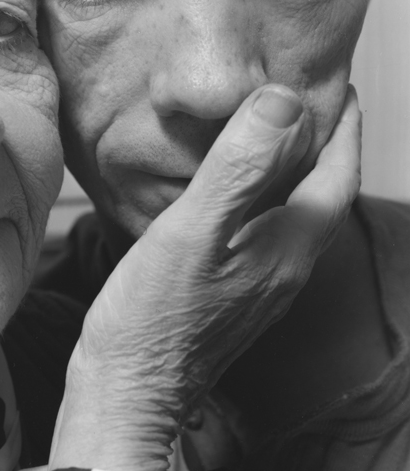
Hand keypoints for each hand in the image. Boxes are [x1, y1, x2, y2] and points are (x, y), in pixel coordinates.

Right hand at [51, 85, 360, 470]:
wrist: (129, 386)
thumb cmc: (154, 317)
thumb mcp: (194, 231)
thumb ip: (238, 168)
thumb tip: (281, 101)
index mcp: (287, 248)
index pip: (336, 174)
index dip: (342, 126)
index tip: (337, 84)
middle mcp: (283, 267)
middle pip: (320, 192)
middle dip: (320, 142)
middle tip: (306, 96)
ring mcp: (257, 283)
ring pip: (290, 211)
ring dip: (290, 167)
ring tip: (269, 130)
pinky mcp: (229, 290)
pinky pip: (260, 228)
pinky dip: (258, 193)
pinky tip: (227, 186)